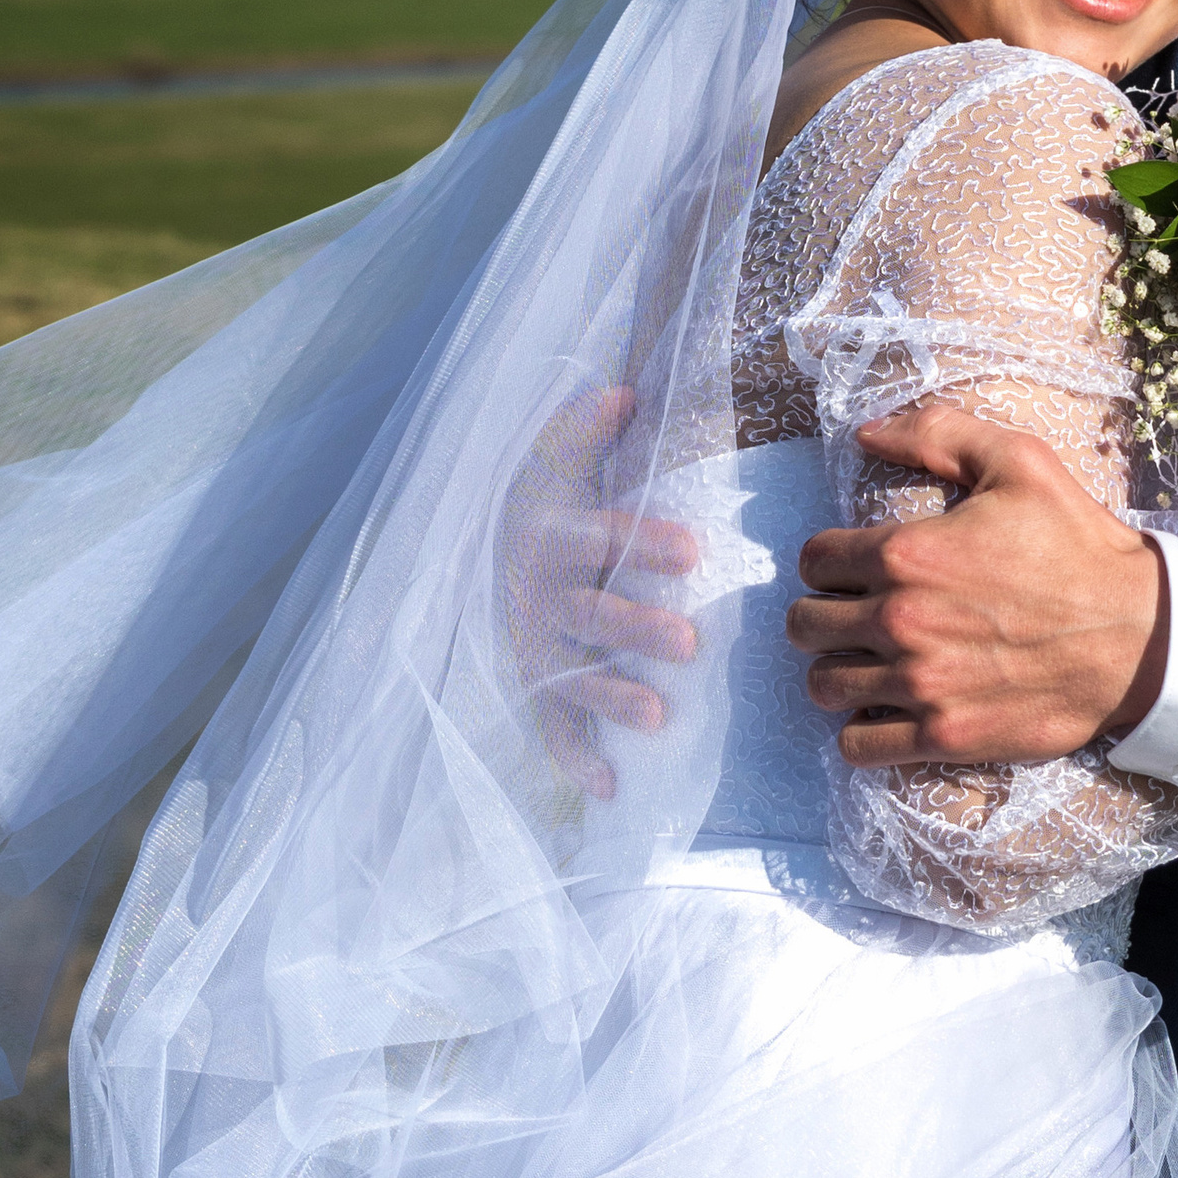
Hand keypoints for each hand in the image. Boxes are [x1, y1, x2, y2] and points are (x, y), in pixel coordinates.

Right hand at [498, 385, 700, 799]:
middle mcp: (538, 592)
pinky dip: (575, 757)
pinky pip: (549, 723)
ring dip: (611, 697)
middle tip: (689, 646)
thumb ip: (586, 425)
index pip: (600, 535)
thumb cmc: (545, 495)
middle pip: (590, 613)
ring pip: (570, 674)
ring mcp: (534, 643)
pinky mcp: (533, 680)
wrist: (486, 541)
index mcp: (552, 533)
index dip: (642, 543)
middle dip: (636, 631)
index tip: (691, 551)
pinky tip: (611, 787)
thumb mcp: (557, 452)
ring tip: (658, 717)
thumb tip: (623, 390)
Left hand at [788, 407, 1168, 767]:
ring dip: (837, 671)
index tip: (852, 567)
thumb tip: (865, 433)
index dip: (828, 559)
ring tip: (866, 662)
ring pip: (822, 685)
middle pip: (804, 625)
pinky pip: (857, 744)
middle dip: (821, 614)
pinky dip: (860, 729)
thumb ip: (937, 435)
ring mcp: (919, 684)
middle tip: (854, 615)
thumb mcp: (1019, 462)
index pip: (813, 560)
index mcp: (908, 553)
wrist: (1140, 635)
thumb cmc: (1080, 545)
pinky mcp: (943, 735)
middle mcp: (901, 620)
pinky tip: (885, 710)